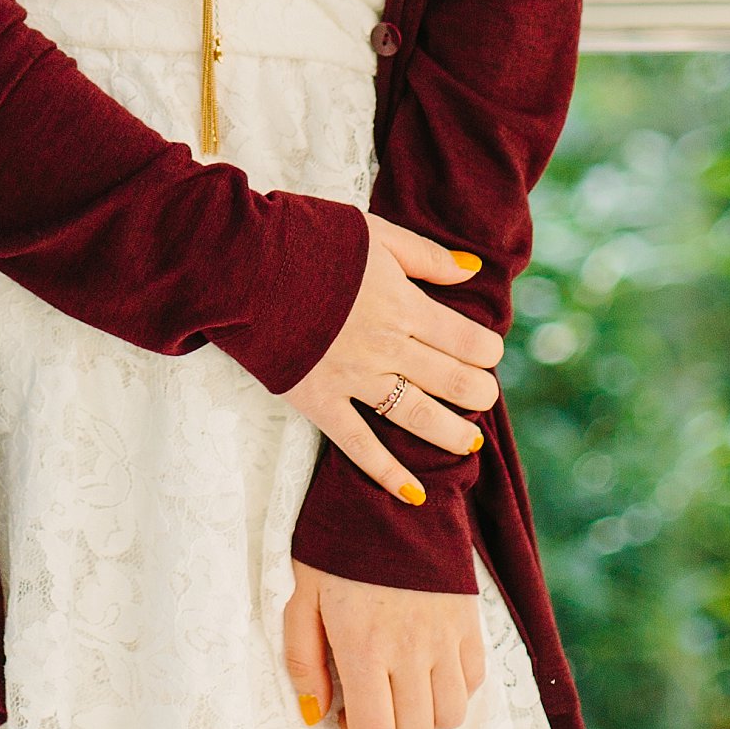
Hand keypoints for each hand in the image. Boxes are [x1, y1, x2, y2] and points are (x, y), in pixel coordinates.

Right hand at [277, 212, 501, 500]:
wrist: (241, 262)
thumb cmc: (307, 239)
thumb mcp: (375, 234)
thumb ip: (426, 256)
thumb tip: (473, 271)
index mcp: (402, 304)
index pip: (467, 340)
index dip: (487, 350)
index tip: (487, 352)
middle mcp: (386, 346)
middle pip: (451, 380)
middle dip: (478, 392)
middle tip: (483, 395)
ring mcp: (353, 378)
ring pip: (416, 416)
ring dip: (451, 433)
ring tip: (470, 443)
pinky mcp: (319, 401)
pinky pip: (359, 445)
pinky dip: (388, 474)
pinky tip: (415, 494)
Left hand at [284, 558, 484, 728]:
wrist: (390, 494)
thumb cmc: (336, 545)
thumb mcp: (301, 596)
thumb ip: (304, 660)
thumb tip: (315, 713)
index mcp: (363, 644)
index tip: (346, 719)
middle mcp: (410, 648)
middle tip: (371, 708)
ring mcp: (446, 636)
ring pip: (450, 717)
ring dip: (424, 717)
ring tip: (400, 692)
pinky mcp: (470, 622)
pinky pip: (474, 682)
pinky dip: (452, 690)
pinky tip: (427, 669)